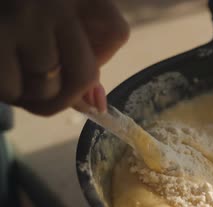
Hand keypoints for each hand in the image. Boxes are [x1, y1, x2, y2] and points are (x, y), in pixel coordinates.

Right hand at [0, 0, 128, 115]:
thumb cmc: (14, 8)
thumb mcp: (51, 18)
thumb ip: (78, 54)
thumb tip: (96, 106)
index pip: (116, 33)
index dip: (102, 58)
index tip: (82, 63)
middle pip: (84, 75)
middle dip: (65, 95)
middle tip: (44, 92)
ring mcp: (22, 16)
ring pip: (46, 87)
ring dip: (30, 94)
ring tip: (12, 70)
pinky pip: (11, 89)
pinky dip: (7, 92)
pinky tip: (1, 72)